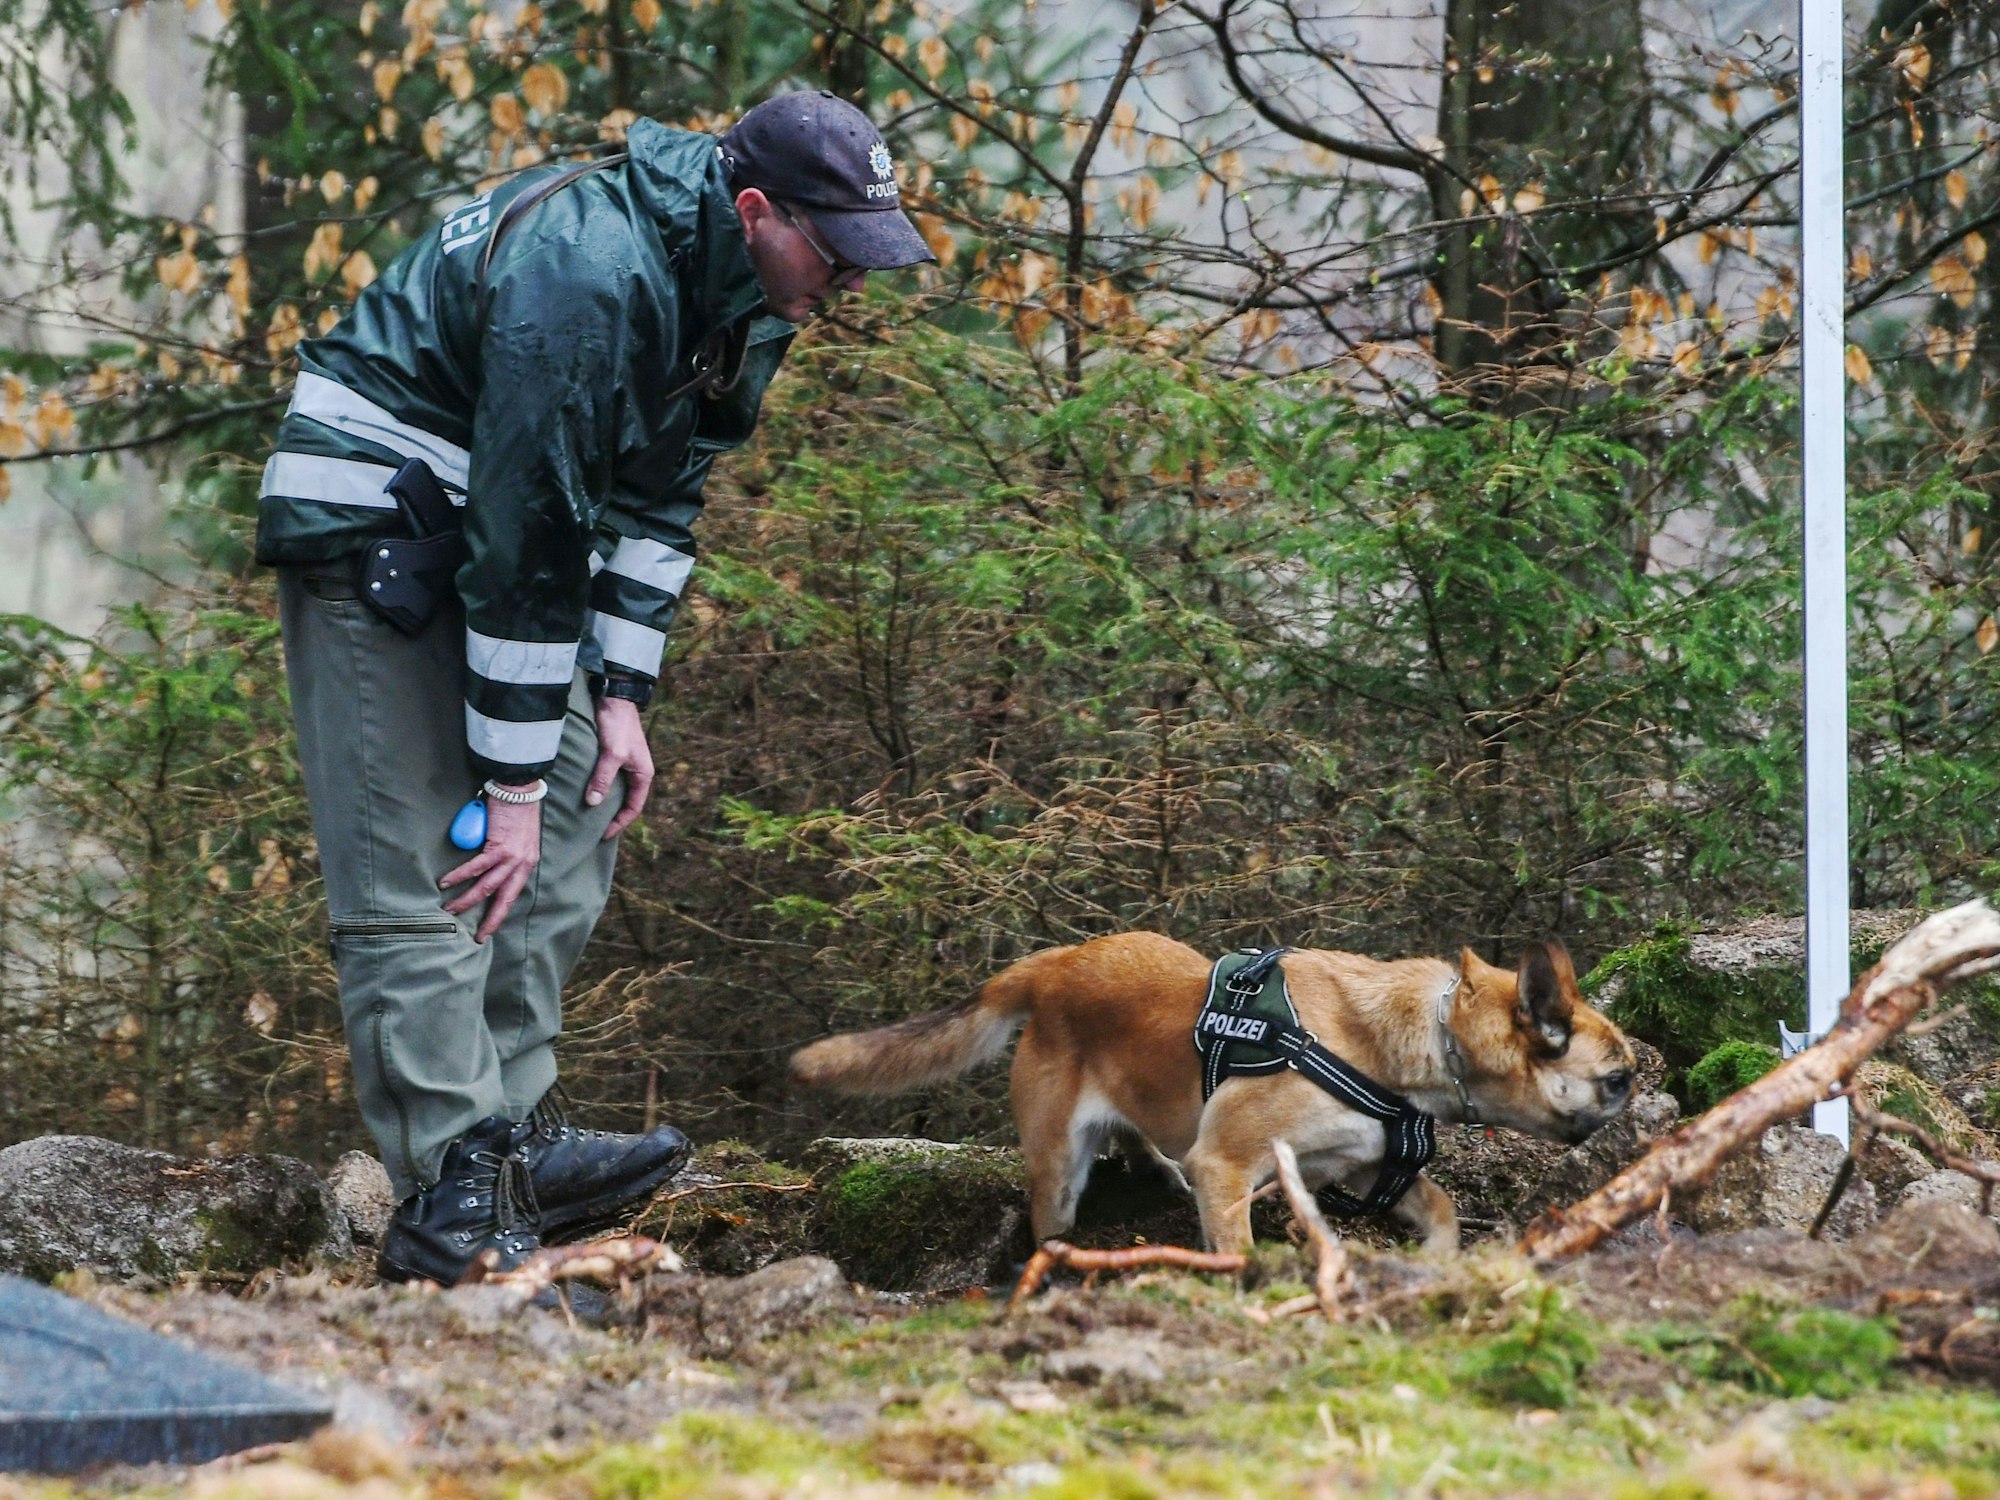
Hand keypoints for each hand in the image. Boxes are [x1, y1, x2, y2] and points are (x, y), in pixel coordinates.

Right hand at [440, 792, 542, 942]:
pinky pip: (476, 867)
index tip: (489, 927)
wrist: (519, 788)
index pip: (513, 893)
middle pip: (504, 899)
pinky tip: (446, 884)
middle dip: (490, 920)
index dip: (501, 912)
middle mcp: (523, 863)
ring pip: (487, 887)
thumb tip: (484, 866)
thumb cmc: (514, 810)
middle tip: (477, 937)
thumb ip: (503, 854)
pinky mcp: (499, 846)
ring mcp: (512, 857)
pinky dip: (459, 877)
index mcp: (527, 863)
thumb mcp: (516, 838)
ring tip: (450, 910)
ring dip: (466, 901)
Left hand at [586, 694, 653, 840]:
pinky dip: (600, 790)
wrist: (615, 697)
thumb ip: (603, 778)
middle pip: (627, 802)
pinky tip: (587, 793)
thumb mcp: (612, 754)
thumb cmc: (618, 725)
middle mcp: (637, 771)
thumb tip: (593, 803)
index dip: (620, 824)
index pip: (634, 808)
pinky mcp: (615, 756)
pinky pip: (609, 780)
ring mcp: (626, 764)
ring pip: (617, 791)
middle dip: (614, 817)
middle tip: (595, 830)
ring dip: (606, 804)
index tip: (603, 835)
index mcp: (643, 774)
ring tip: (590, 816)